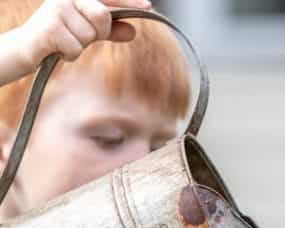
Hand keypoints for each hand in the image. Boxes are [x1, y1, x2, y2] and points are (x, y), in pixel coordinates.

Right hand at [19, 0, 151, 68]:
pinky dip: (69, 55)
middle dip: (97, 33)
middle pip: (102, 17)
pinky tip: (57, 50)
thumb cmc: (58, 39)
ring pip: (89, 36)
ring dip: (80, 46)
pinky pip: (76, 49)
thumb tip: (133, 31)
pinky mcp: (50, 27)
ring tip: (64, 42)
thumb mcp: (87, 33)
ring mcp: (56, 9)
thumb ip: (109, 31)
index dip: (128, 1)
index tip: (148, 6)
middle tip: (80, 36)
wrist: (26, 49)